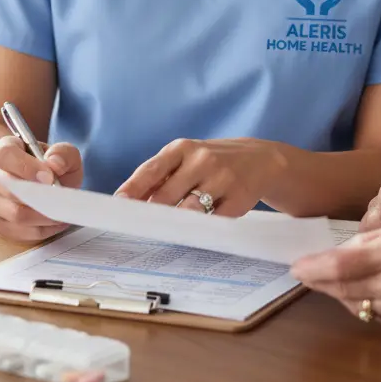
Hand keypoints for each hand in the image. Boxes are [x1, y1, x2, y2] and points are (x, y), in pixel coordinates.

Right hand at [0, 136, 82, 242]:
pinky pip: (20, 232)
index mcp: (5, 150)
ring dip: (44, 215)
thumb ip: (62, 153)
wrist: (34, 182)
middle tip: (61, 198)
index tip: (49, 176)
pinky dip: (43, 229)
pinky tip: (55, 221)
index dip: (26, 167)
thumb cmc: (48, 166)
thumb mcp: (63, 153)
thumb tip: (55, 165)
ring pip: (15, 215)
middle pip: (9, 190)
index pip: (5, 155)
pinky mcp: (0, 224)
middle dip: (39, 196)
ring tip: (62, 210)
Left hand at [115, 138, 287, 216]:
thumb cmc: (213, 161)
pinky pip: (212, 222)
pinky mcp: (238, 199)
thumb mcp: (188, 158)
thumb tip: (130, 201)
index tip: (118, 205)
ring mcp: (221, 179)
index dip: (133, 189)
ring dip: (174, 224)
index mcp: (183, 148)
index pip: (151, 169)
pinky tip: (194, 233)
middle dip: (150, 214)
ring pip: (188, 211)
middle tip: (137, 228)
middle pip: (166, 196)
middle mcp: (201, 160)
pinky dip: (200, 230)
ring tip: (164, 233)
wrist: (261, 159)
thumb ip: (161, 176)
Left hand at [292, 218, 380, 336]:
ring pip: (357, 303)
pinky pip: (376, 316)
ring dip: (342, 291)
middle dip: (319, 281)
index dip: (314, 267)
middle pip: (343, 288)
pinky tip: (367, 290)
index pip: (342, 265)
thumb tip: (343, 251)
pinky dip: (366, 303)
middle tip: (304, 272)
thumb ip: (375, 239)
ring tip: (334, 278)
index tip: (297, 265)